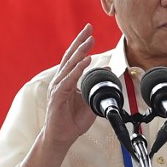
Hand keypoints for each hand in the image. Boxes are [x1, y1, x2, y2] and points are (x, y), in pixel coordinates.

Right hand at [43, 23, 96, 150]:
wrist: (61, 138)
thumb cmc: (72, 121)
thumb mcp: (90, 101)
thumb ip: (97, 85)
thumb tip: (108, 70)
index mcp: (66, 80)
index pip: (74, 57)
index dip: (81, 43)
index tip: (89, 31)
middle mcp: (60, 80)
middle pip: (70, 56)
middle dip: (80, 41)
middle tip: (89, 27)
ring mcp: (57, 88)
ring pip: (69, 65)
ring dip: (80, 52)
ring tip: (89, 41)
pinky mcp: (57, 97)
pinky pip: (69, 80)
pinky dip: (77, 69)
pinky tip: (85, 61)